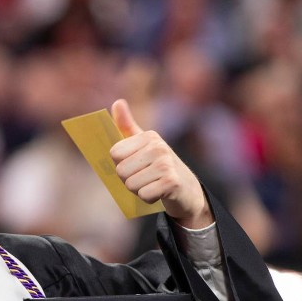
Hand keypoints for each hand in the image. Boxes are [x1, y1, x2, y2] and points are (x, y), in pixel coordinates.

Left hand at [110, 98, 211, 228]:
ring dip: (138, 190)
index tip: (136, 165)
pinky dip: (149, 198)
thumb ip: (127, 126)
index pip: (114, 153)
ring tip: (152, 184)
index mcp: (149, 136)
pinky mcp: (171, 182)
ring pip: (131, 184)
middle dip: (129, 179)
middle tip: (145, 177)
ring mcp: (166, 164)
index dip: (121, 164)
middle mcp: (158, 147)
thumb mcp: (143, 145)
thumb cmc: (158, 167)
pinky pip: (144, 195)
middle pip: (120, 170)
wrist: (187, 189)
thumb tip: (117, 101)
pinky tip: (160, 193)